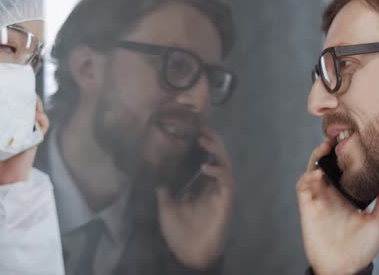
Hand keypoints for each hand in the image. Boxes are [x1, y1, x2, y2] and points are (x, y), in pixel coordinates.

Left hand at [0, 96, 48, 184]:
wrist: (0, 179)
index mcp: (7, 124)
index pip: (13, 105)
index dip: (15, 95)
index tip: (11, 85)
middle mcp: (19, 126)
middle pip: (27, 106)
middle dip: (27, 96)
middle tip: (23, 89)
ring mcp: (28, 133)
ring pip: (38, 113)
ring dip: (36, 105)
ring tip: (32, 100)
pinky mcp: (35, 140)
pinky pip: (42, 127)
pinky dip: (42, 120)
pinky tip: (37, 115)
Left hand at [157, 126, 234, 269]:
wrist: (188, 254)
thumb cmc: (178, 231)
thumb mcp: (165, 204)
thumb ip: (162, 185)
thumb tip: (152, 166)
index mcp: (198, 182)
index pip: (202, 154)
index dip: (199, 139)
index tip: (190, 124)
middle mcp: (211, 182)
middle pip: (216, 154)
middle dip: (210, 139)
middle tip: (199, 126)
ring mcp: (220, 190)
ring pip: (224, 162)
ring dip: (215, 150)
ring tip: (203, 140)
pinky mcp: (226, 200)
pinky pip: (226, 181)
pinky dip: (218, 171)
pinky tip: (206, 167)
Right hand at [296, 141, 378, 274]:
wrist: (344, 268)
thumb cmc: (361, 248)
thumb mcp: (378, 221)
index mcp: (345, 195)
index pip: (342, 169)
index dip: (343, 154)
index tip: (353, 139)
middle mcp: (330, 194)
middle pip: (325, 164)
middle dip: (327, 149)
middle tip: (336, 137)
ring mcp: (318, 200)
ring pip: (312, 171)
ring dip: (316, 158)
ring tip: (325, 148)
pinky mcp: (308, 208)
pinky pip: (302, 188)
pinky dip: (307, 178)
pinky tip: (317, 174)